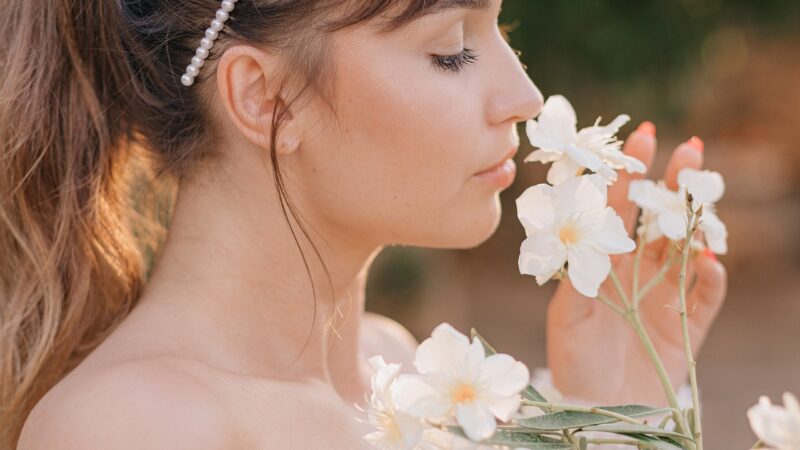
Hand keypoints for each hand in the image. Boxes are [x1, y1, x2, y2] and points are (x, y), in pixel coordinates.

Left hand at [545, 123, 727, 406]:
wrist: (599, 409)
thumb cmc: (574, 360)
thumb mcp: (565, 317)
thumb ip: (575, 279)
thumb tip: (584, 238)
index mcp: (605, 261)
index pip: (620, 209)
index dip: (631, 174)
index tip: (643, 135)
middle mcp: (637, 271)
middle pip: (661, 219)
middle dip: (675, 184)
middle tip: (691, 147)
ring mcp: (665, 295)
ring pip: (688, 247)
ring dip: (699, 221)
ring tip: (705, 193)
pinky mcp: (689, 324)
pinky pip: (707, 295)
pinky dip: (712, 278)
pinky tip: (709, 261)